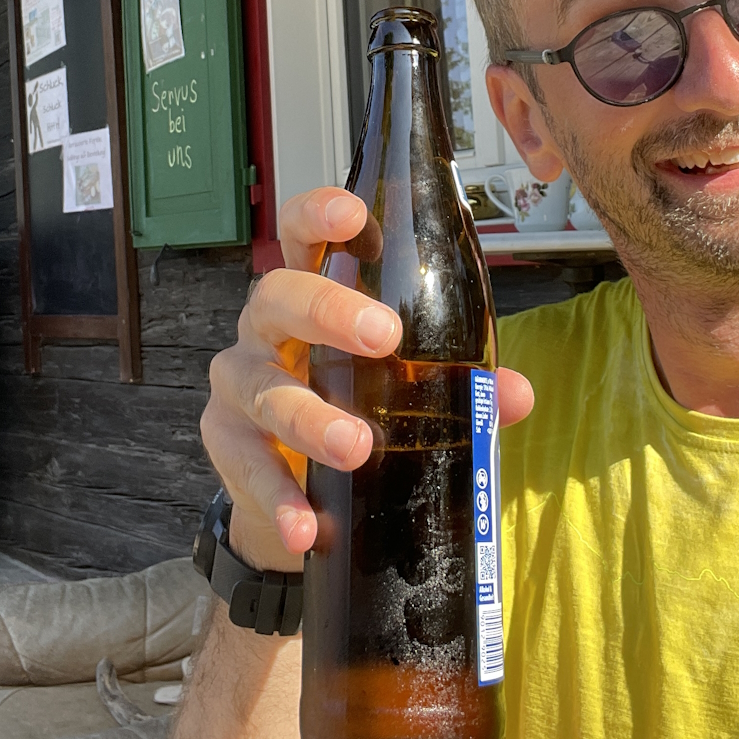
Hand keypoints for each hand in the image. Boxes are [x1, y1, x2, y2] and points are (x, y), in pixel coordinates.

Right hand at [202, 187, 535, 572]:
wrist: (292, 492)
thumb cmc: (354, 409)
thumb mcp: (405, 392)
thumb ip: (459, 388)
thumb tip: (514, 394)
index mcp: (310, 297)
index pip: (303, 236)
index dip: (319, 214)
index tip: (353, 213)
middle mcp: (266, 330)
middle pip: (279, 297)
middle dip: (328, 310)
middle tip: (383, 338)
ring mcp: (239, 384)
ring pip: (264, 387)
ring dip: (310, 418)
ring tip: (356, 447)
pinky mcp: (225, 443)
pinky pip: (247, 465)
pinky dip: (280, 498)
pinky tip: (306, 526)